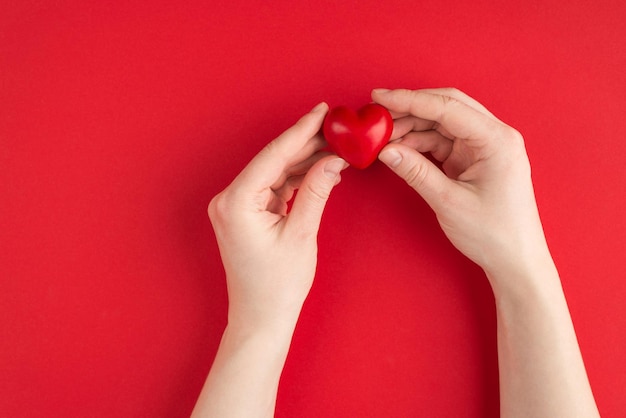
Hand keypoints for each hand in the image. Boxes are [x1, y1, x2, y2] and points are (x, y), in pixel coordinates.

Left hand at [208, 102, 348, 332]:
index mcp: (236, 203)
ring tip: (335, 147)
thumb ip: (316, 192)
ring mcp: (236, 206)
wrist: (261, 318)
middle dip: (305, 145)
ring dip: (303, 161)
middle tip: (336, 128)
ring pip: (274, 172)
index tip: (321, 111)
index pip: (273, 156)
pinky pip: (273, 187)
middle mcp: (229, 200)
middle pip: (273, 161)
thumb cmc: (276, 286)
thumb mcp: (301, 235)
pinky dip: (296, 179)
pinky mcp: (246, 213)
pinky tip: (320, 170)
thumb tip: (334, 160)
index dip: (300, 131)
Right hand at [373, 88, 550, 288]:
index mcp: (497, 140)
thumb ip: (416, 172)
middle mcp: (494, 136)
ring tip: (383, 137)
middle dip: (410, 109)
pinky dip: (420, 143)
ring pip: (442, 124)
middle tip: (378, 113)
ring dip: (413, 127)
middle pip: (447, 107)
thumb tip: (386, 150)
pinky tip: (399, 149)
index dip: (410, 100)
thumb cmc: (493, 233)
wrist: (515, 260)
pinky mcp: (474, 159)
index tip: (380, 97)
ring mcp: (484, 147)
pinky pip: (443, 141)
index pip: (448, 108)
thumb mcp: (449, 202)